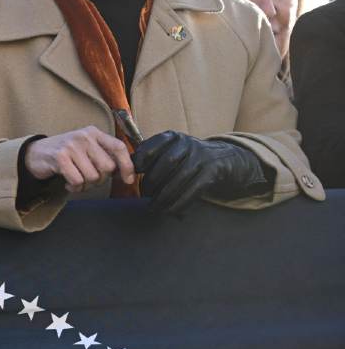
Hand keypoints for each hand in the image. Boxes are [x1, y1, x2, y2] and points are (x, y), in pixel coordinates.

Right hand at [23, 126, 135, 192]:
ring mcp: (72, 146)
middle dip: (101, 179)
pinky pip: (77, 181)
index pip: (119, 147)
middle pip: (107, 167)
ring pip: (92, 177)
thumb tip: (124, 172)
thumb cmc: (64, 154)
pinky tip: (68, 183)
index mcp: (94, 133)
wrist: (35, 154)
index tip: (128, 179)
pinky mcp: (60, 158)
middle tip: (89, 179)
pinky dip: (74, 187)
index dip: (127, 165)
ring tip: (76, 180)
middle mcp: (84, 137)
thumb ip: (103, 155)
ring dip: (86, 185)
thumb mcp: (85, 149)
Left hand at [131, 131, 272, 213]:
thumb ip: (150, 158)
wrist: (225, 160)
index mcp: (173, 138)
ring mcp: (202, 157)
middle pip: (165, 164)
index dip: (139, 162)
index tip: (132, 175)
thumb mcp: (171, 152)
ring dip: (163, 197)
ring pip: (178, 179)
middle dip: (151, 182)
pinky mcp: (212, 172)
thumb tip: (124, 172)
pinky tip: (169, 211)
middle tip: (144, 195)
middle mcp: (188, 144)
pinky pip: (192, 190)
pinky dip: (178, 203)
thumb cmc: (188, 159)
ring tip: (153, 207)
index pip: (152, 147)